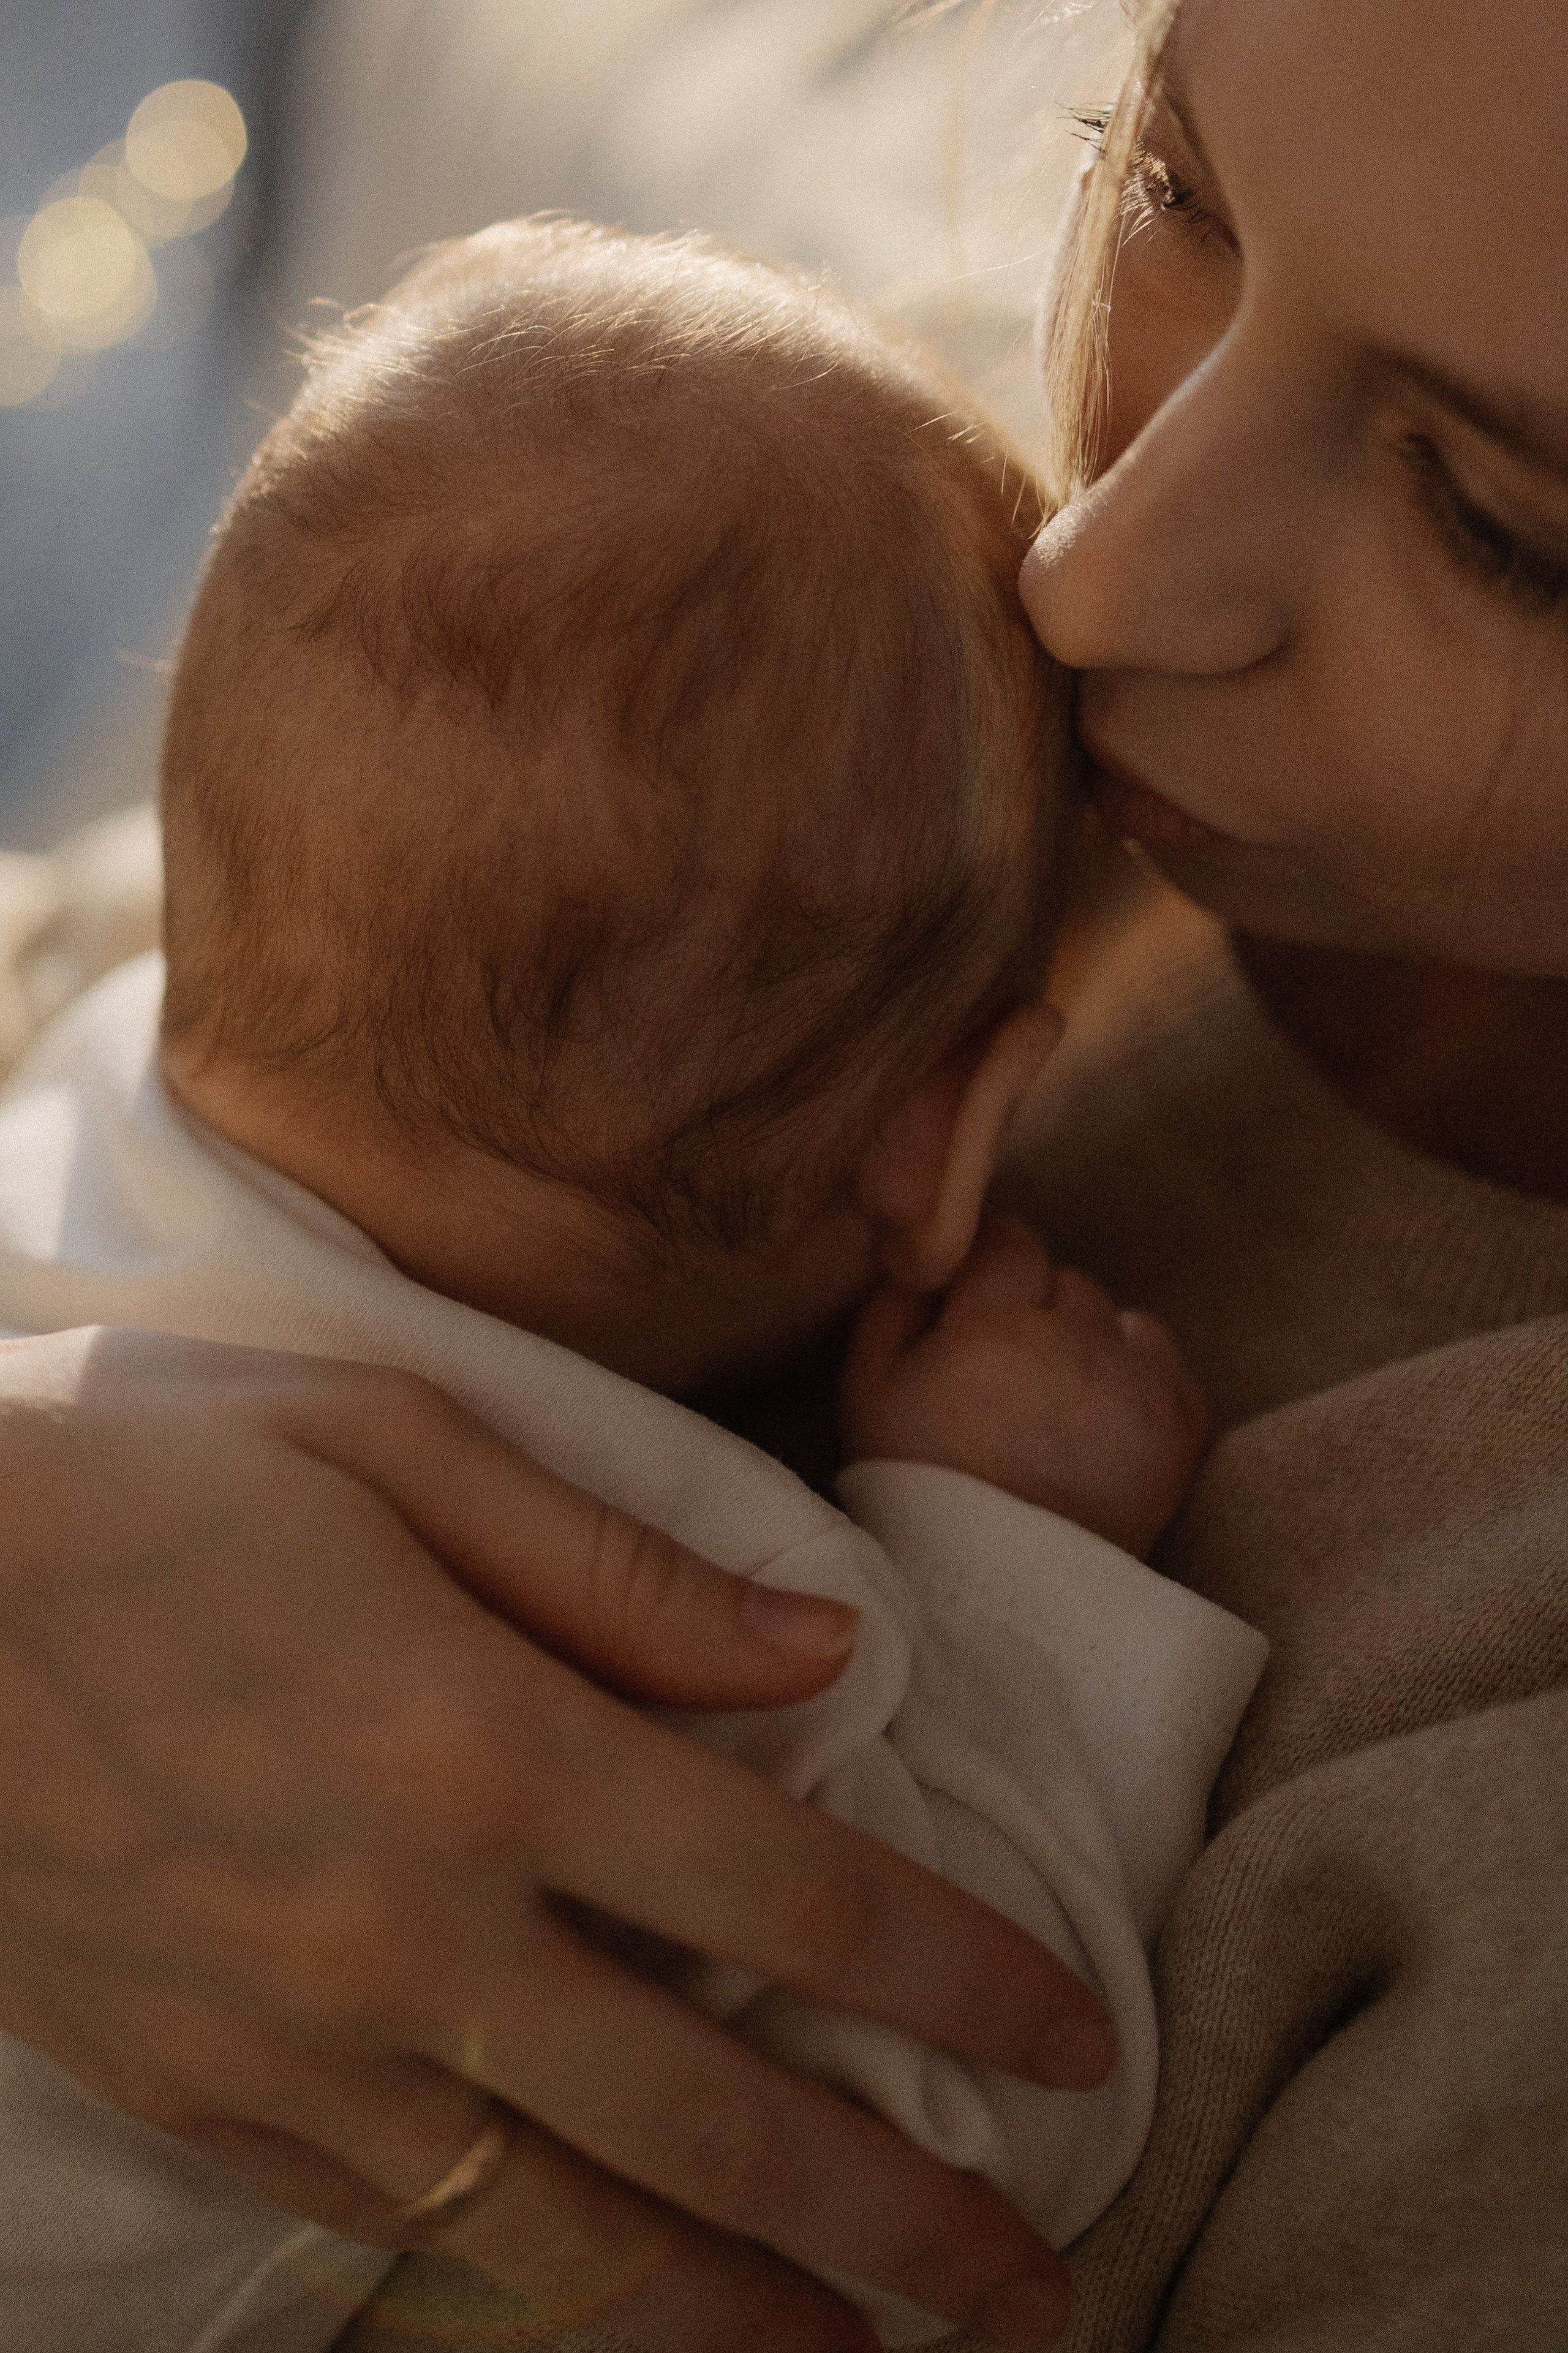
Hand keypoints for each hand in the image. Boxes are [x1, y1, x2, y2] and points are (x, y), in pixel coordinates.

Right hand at [0, 1326, 1115, 2351]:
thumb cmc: (150, 1491)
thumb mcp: (392, 1445)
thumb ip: (626, 1566)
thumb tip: (829, 1646)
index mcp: (491, 1744)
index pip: (797, 1892)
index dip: (961, 1978)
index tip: (1075, 2038)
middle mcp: (419, 1931)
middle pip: (718, 2121)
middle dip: (906, 2224)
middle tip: (1042, 2300)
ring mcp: (306, 2046)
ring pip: (571, 2233)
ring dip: (742, 2316)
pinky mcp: (209, 2105)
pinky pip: (408, 2229)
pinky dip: (542, 2283)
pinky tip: (625, 2302)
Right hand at [841, 1216, 1208, 1556]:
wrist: (998, 1594)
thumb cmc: (919, 1489)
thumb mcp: (868, 1391)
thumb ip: (894, 1305)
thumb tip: (923, 1254)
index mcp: (995, 1322)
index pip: (1009, 1239)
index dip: (990, 1265)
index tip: (974, 1303)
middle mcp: (1079, 1337)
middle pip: (1067, 1282)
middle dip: (1040, 1311)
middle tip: (1008, 1371)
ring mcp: (1139, 1382)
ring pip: (1124, 1320)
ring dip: (1097, 1345)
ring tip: (1062, 1401)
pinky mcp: (1180, 1428)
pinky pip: (1172, 1369)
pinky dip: (1145, 1384)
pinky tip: (1108, 1423)